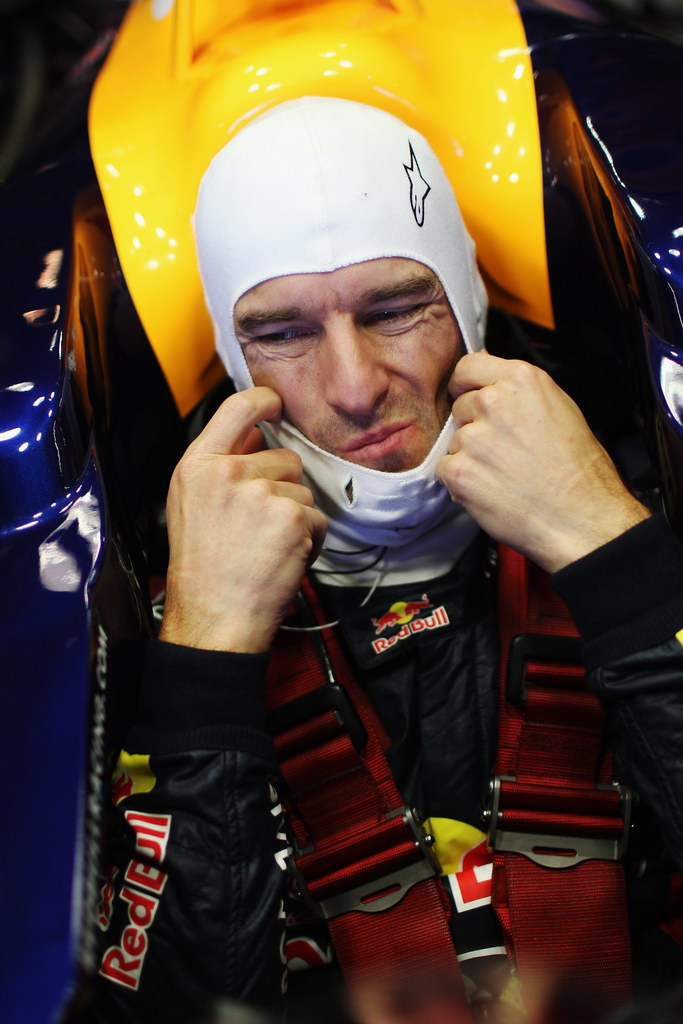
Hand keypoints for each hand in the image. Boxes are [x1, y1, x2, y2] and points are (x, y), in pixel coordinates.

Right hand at [159, 387, 326, 651]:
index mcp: (197, 466)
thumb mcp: (191, 505)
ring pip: (304, 491)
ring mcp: (261, 494)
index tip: (276, 406)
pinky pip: (318, 518)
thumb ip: (220, 464)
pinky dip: (309, 541)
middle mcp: (226, 473)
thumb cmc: (203, 569)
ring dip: (296, 519)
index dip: (264, 401)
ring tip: (265, 548)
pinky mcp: (291, 517)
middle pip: (284, 458)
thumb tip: (255, 432)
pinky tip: (281, 559)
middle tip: (256, 529)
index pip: (236, 408)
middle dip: (282, 489)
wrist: (214, 618)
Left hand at [436, 352, 648, 572]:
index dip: (468, 386)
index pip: (468, 367)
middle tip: (505, 450)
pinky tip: (492, 489)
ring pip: (454, 440)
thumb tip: (490, 378)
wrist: (581, 519)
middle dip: (476, 426)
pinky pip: (445, 469)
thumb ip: (519, 391)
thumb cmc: (579, 471)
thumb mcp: (561, 409)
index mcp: (521, 380)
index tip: (471, 398)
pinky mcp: (460, 471)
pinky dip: (462, 482)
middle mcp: (494, 403)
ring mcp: (474, 438)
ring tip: (505, 474)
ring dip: (470, 456)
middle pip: (460, 406)